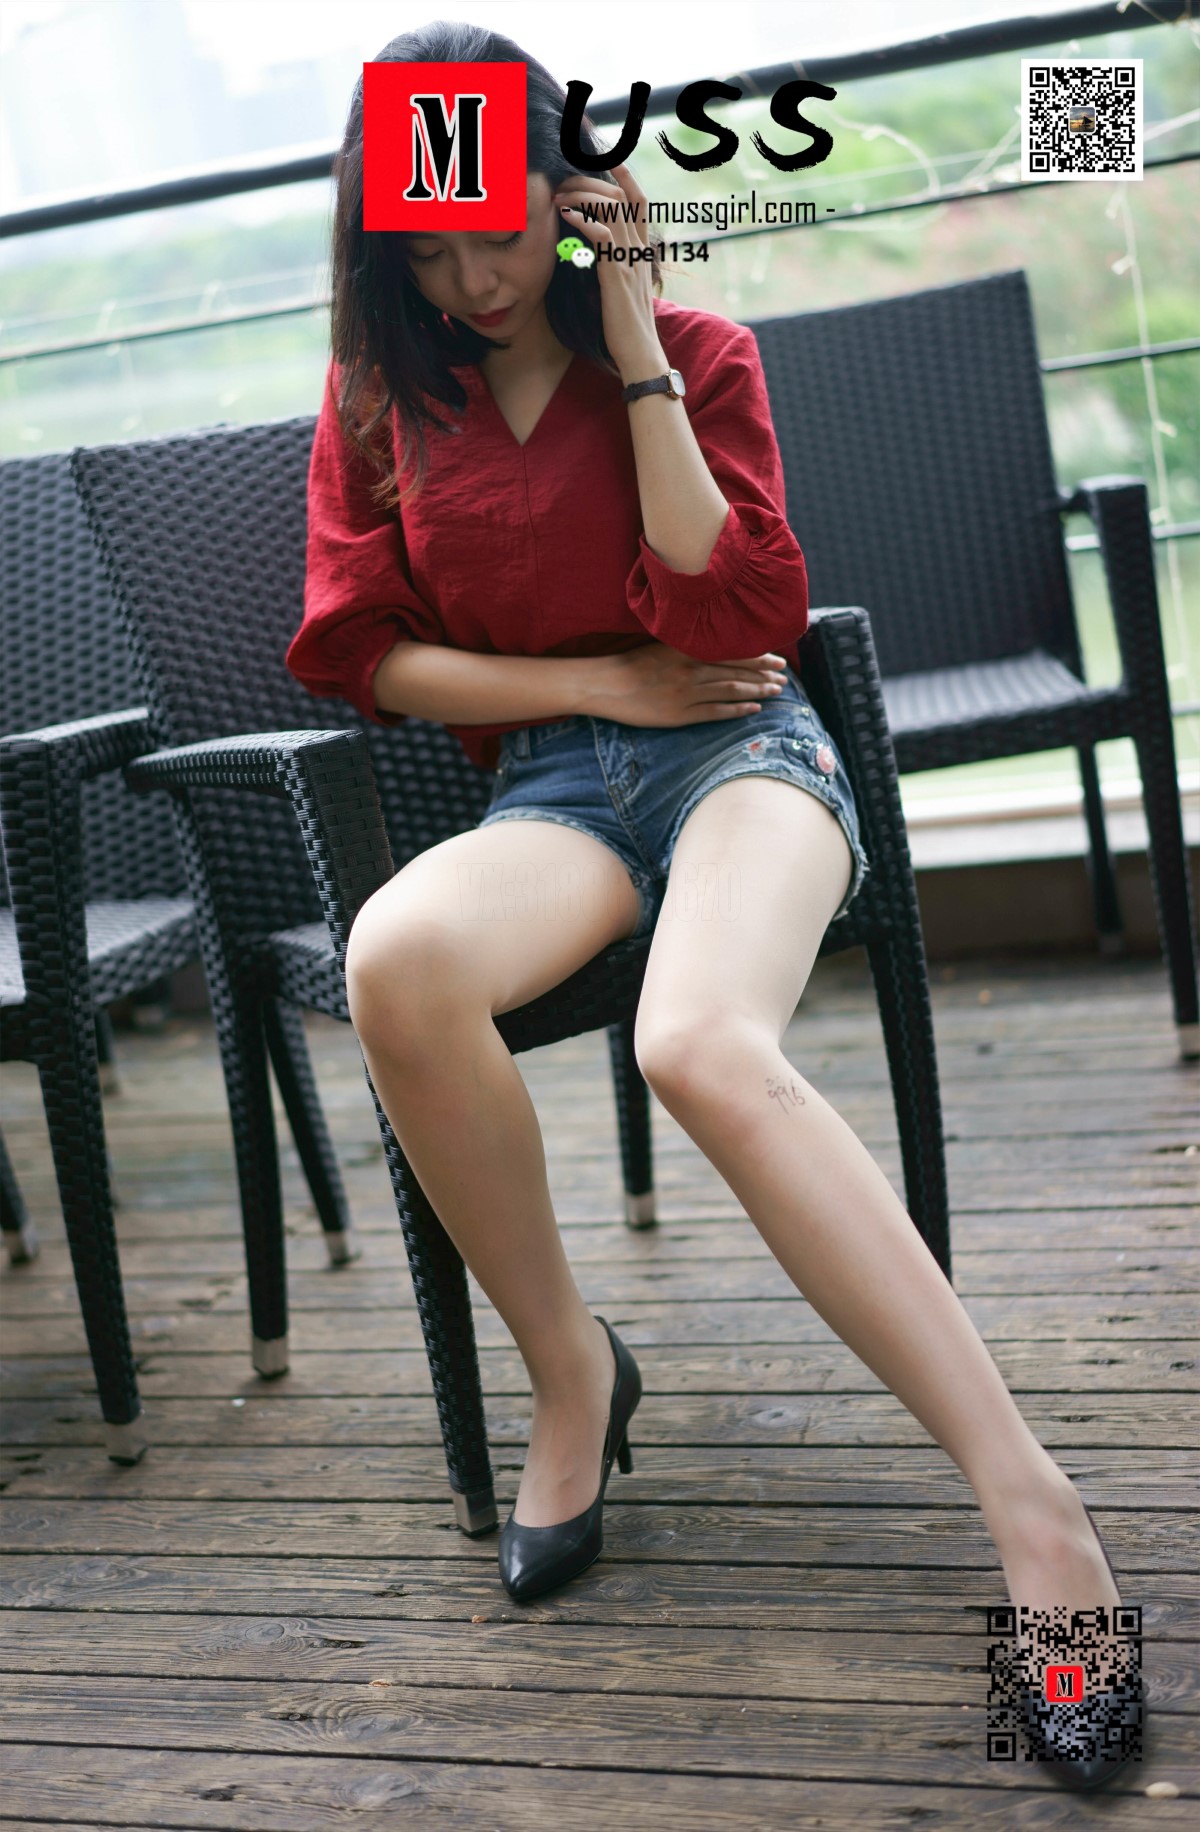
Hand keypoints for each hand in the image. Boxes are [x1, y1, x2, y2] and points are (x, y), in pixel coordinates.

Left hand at [550, 162, 662, 379]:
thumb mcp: (622, 287)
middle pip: (621, 197)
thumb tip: (593, 251)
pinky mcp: (616, 275)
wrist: (639, 354)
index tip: (609, 158)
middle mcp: (639, 250)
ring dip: (581, 197)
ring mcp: (629, 261)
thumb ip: (614, 264)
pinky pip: (602, 236)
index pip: (640, 202)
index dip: (626, 176)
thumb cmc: (626, 326)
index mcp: (643, 251)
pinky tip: (565, 216)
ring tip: (558, 197)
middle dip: (591, 181)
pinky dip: (583, 220)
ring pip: (611, 209)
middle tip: (564, 181)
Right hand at [582, 642, 788, 727]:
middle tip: (783, 676)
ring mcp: (686, 692)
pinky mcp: (680, 714)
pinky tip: (754, 709)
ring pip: (731, 690)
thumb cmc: (630, 664)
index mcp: (687, 649)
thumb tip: (713, 646)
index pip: (732, 652)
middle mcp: (691, 668)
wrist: (605, 684)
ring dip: (757, 691)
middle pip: (737, 670)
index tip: (777, 658)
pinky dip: (738, 710)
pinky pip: (716, 712)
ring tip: (776, 692)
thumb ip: (687, 645)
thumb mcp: (660, 646)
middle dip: (764, 673)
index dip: (758, 656)